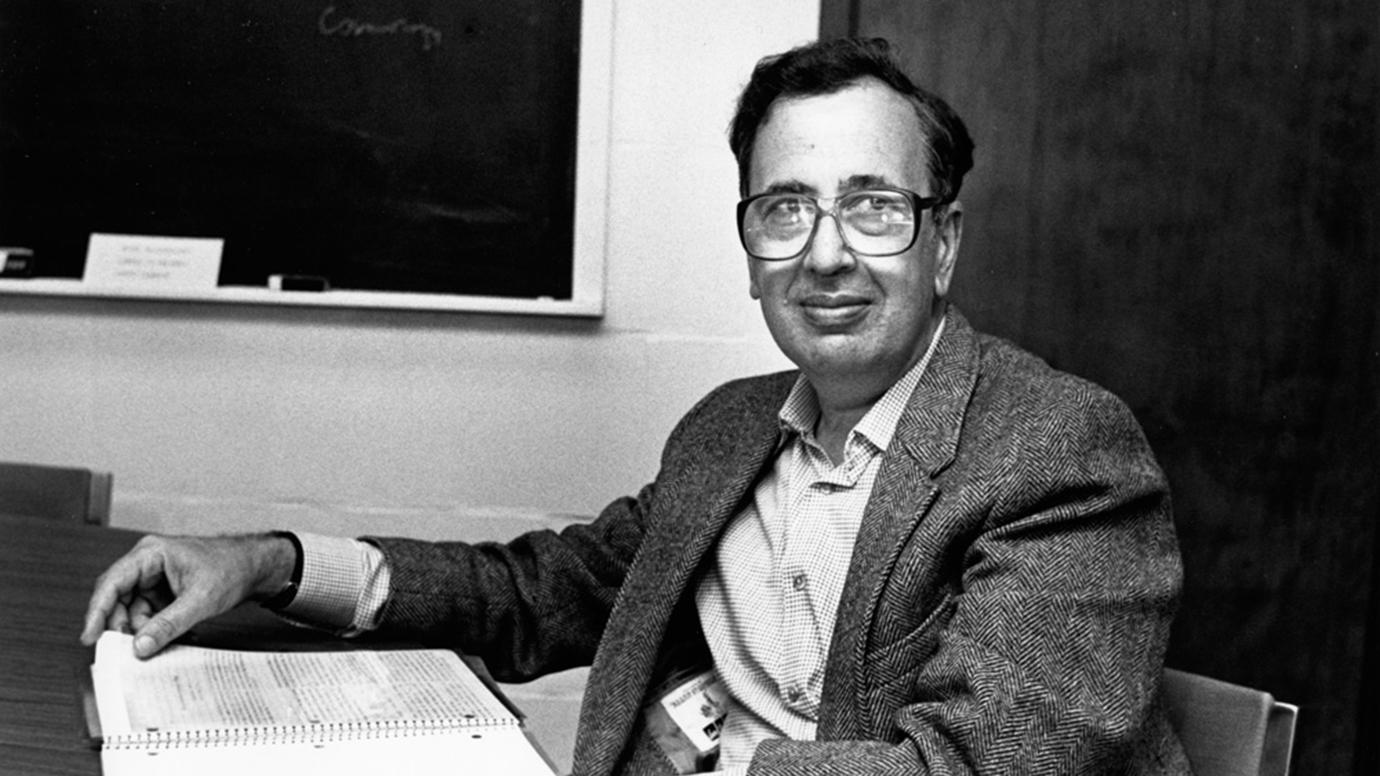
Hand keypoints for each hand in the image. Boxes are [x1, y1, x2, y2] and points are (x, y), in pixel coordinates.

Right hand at [80, 533, 295, 658]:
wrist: (255, 567)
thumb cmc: (232, 569)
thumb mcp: (200, 601)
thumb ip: (169, 624)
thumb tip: (140, 646)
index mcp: (150, 554)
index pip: (112, 583)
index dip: (97, 611)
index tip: (90, 637)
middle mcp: (147, 563)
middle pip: (118, 599)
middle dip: (123, 625)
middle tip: (128, 650)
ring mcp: (154, 578)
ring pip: (132, 610)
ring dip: (143, 630)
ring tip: (161, 642)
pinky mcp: (163, 592)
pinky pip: (148, 614)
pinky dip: (155, 628)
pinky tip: (170, 637)